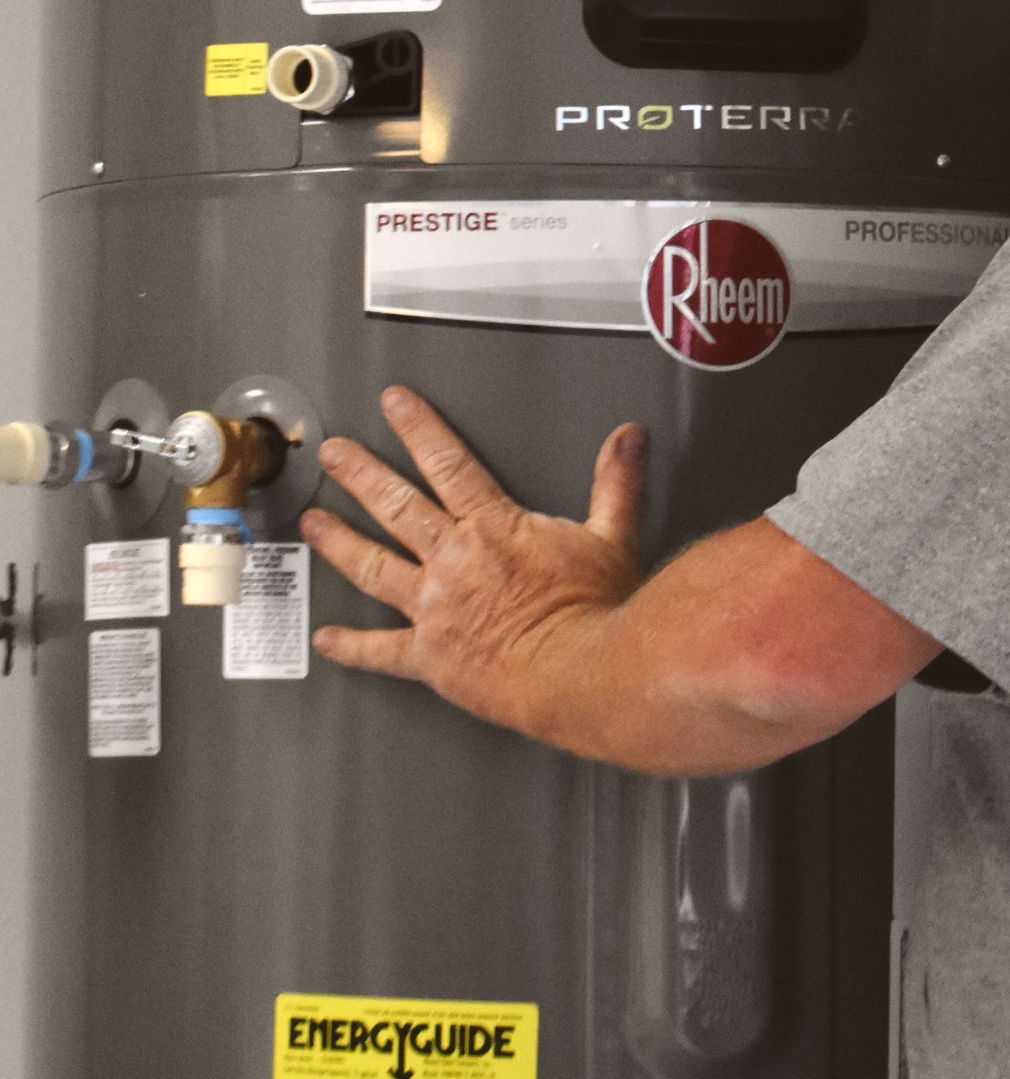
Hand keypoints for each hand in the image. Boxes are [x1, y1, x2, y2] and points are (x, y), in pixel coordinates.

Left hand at [301, 387, 646, 741]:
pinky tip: (327, 638)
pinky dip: (350, 646)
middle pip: (395, 505)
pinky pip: (380, 652)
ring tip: (312, 523)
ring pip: (373, 566)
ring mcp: (434, 608)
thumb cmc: (596, 613)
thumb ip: (616, 483)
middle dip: (359, 473)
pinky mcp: (429, 657)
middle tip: (333, 453)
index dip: (418, 428)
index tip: (393, 404)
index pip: (448, 464)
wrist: (580, 675)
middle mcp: (454, 561)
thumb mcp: (613, 537)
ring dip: (338, 541)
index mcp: (494, 528)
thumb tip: (628, 438)